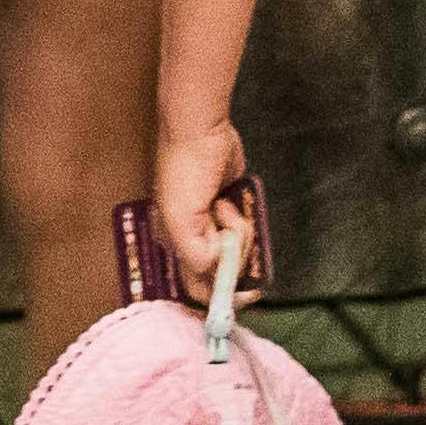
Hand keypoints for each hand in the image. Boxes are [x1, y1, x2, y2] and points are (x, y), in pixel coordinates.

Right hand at [150, 119, 258, 291]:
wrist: (200, 130)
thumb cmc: (184, 171)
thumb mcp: (180, 217)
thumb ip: (194, 253)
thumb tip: (215, 266)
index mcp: (177, 244)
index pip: (199, 286)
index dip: (222, 295)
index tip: (248, 293)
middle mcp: (195, 238)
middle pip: (225, 268)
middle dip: (234, 252)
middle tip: (228, 225)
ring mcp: (214, 223)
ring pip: (238, 248)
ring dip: (240, 230)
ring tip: (226, 205)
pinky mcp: (232, 205)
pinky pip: (247, 226)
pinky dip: (247, 218)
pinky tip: (235, 201)